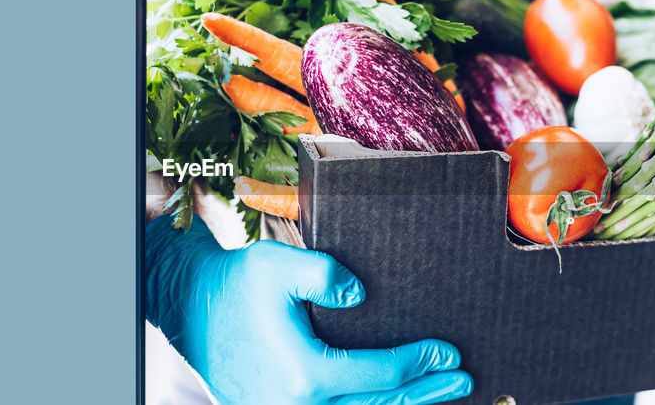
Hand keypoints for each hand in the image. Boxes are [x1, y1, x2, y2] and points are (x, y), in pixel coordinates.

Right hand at [145, 214, 473, 403]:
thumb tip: (360, 293)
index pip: (378, 376)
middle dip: (424, 393)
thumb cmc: (235, 285)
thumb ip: (322, 273)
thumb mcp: (275, 264)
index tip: (447, 352)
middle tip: (463, 381)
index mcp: (304, 373)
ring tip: (437, 393)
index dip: (418, 364)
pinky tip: (392, 398)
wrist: (191, 308)